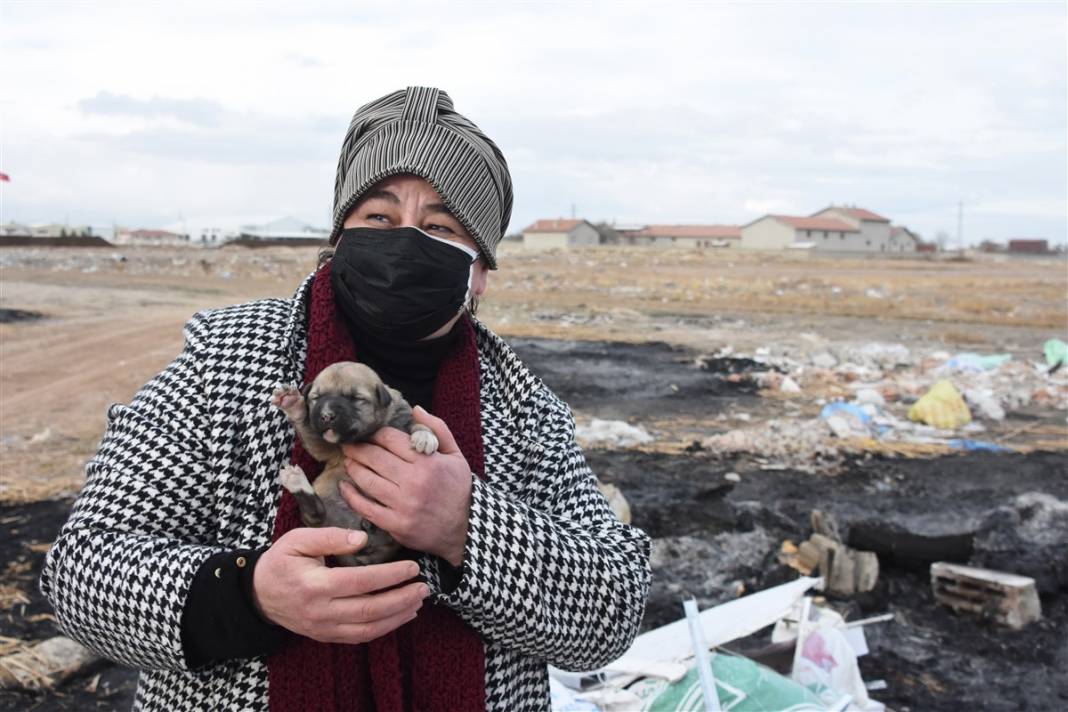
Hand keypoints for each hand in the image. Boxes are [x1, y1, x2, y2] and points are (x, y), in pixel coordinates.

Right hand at [252, 527, 427, 643]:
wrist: (259, 594)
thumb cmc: (281, 562)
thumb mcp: (297, 540)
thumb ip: (330, 537)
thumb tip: (362, 538)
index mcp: (314, 585)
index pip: (360, 582)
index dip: (390, 575)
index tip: (412, 566)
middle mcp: (321, 611)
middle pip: (369, 609)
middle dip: (401, 599)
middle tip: (423, 587)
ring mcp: (324, 628)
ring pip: (368, 628)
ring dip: (398, 616)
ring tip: (418, 602)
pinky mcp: (327, 636)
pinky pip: (360, 636)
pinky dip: (385, 628)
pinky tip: (401, 615)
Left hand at [340, 406, 472, 566]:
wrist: (466, 529)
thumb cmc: (459, 489)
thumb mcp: (455, 455)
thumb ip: (438, 429)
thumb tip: (416, 409)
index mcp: (428, 462)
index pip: (390, 439)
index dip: (374, 433)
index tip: (367, 433)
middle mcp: (414, 482)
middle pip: (374, 457)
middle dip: (357, 448)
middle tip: (347, 444)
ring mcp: (403, 504)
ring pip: (366, 480)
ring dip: (353, 468)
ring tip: (348, 461)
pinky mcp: (395, 524)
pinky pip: (365, 507)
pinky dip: (351, 495)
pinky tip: (345, 486)